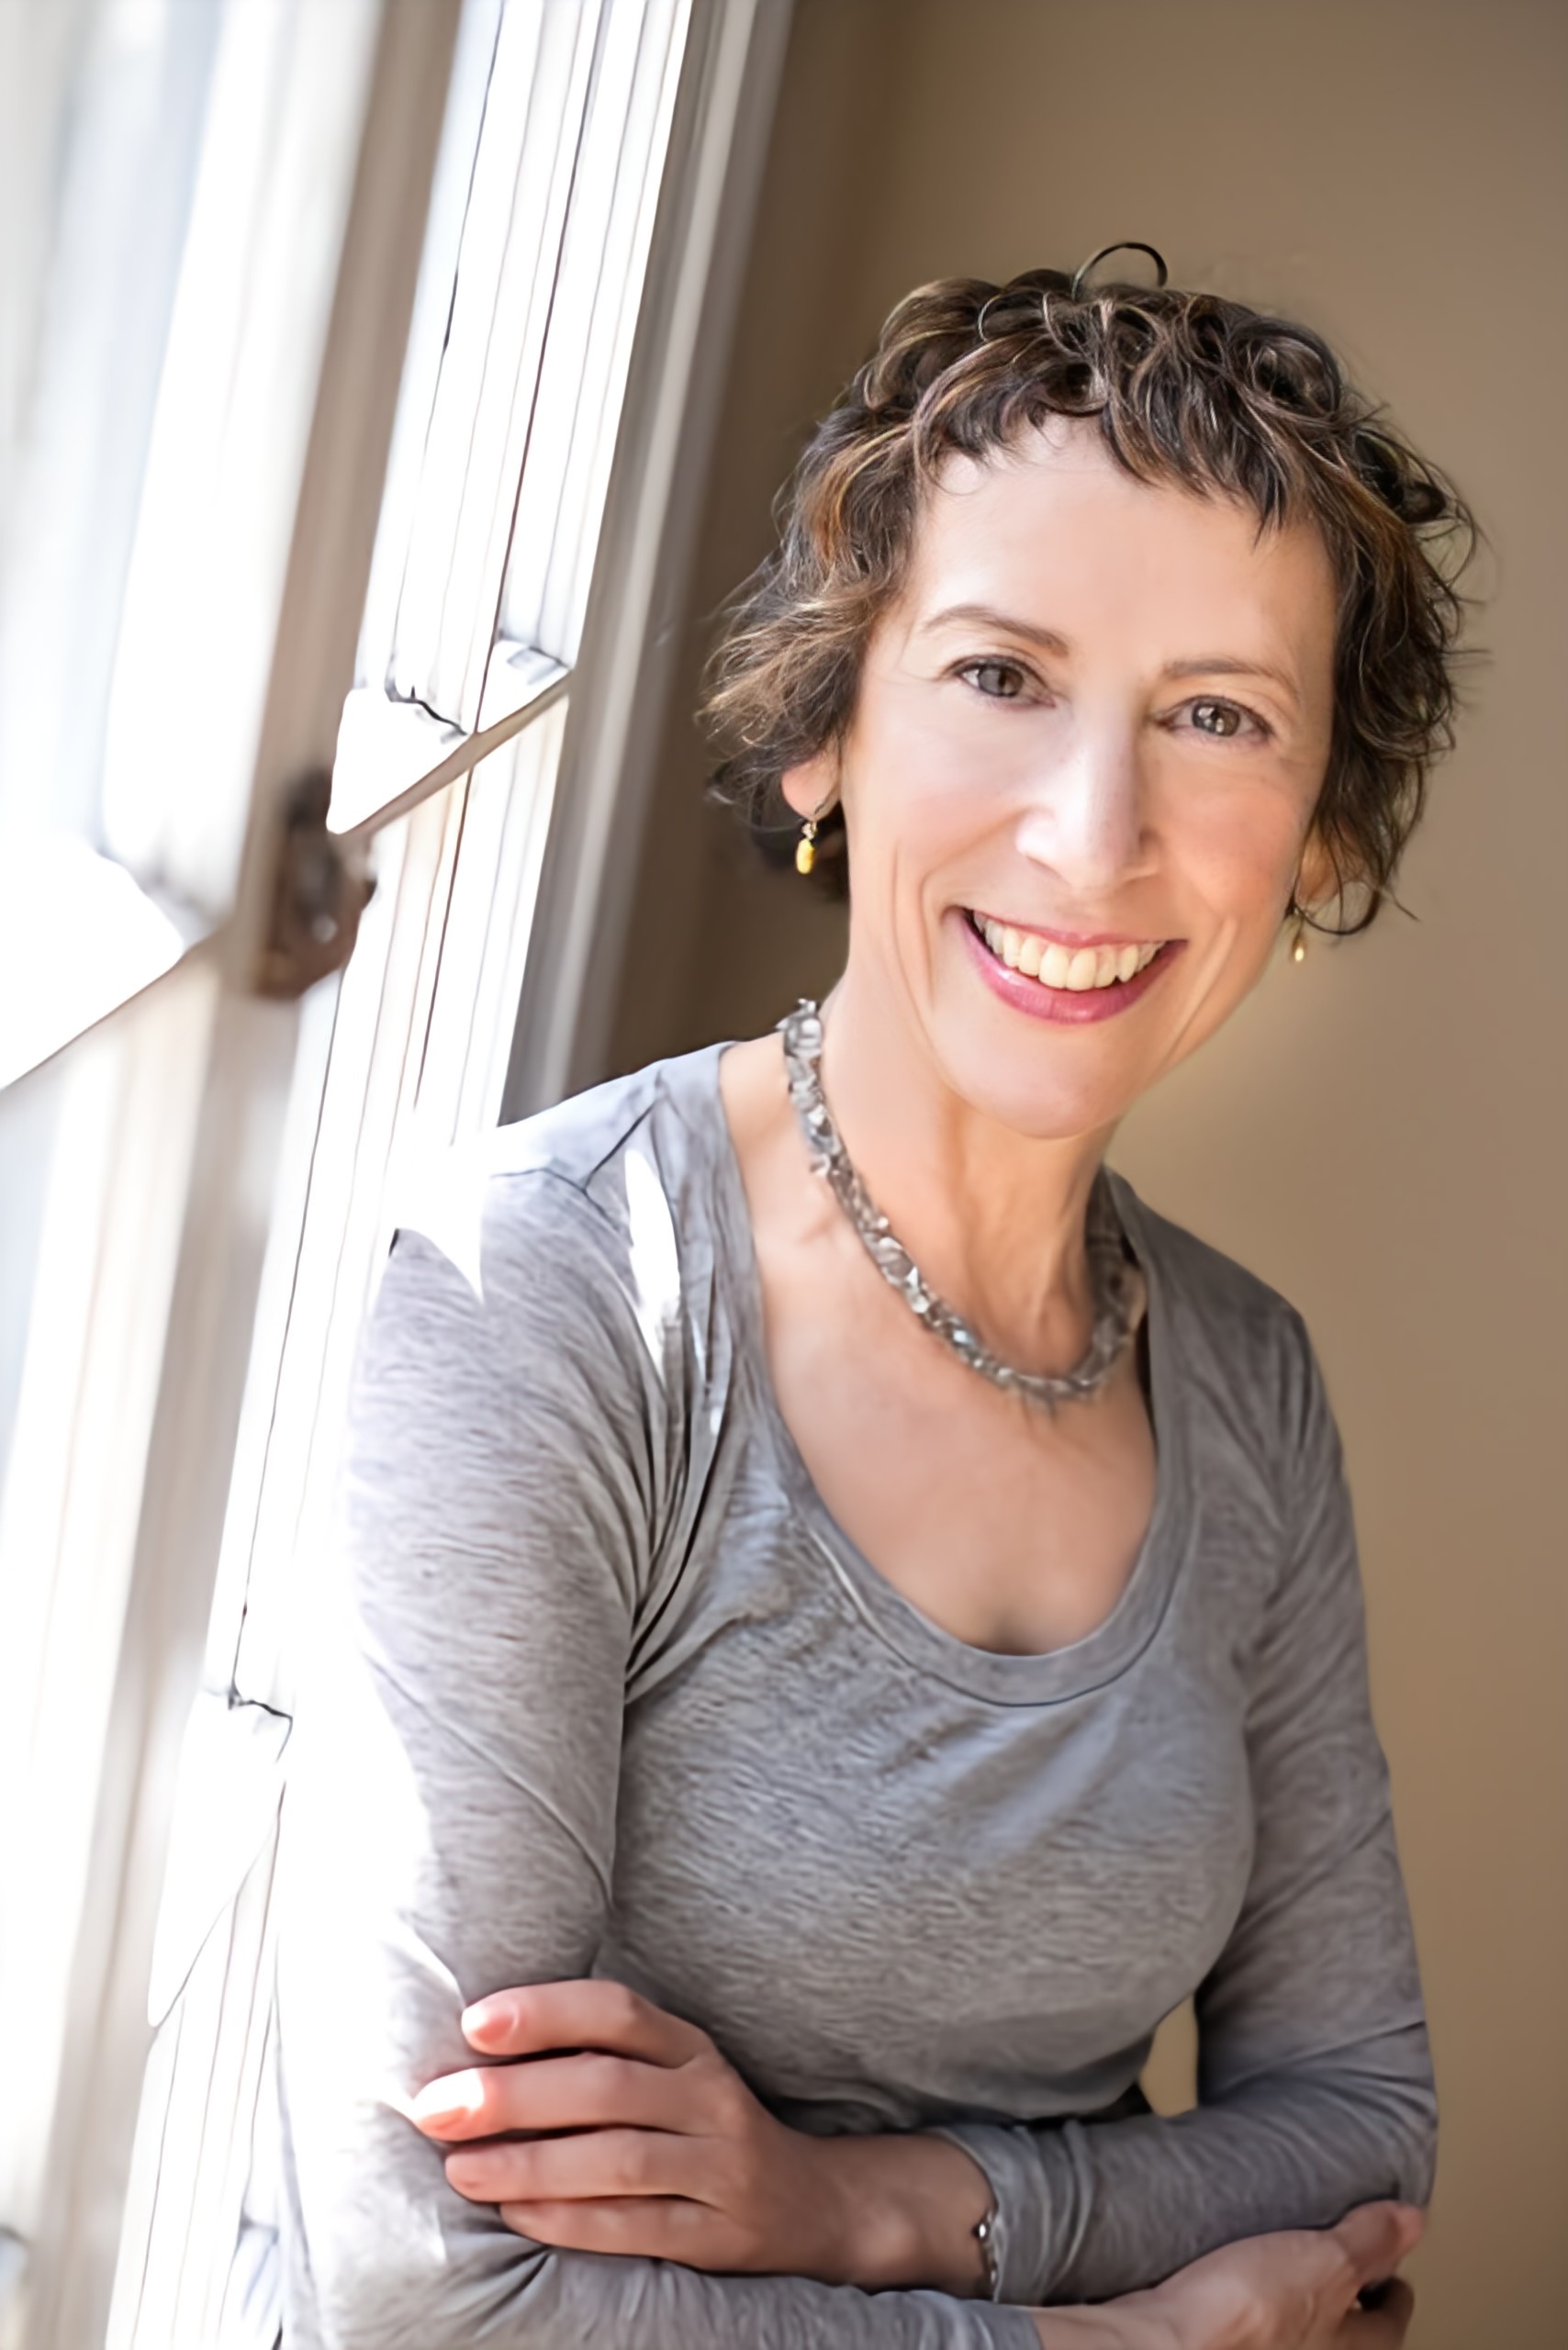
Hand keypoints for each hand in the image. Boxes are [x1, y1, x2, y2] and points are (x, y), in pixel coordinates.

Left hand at [407, 1978, 989, 2291]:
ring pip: (617, 2159)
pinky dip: (569, 2220)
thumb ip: (596, 2057)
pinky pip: (634, 2226)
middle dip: (514, 2095)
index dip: (546, 2011)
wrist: (810, 2204)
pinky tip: (516, 2216)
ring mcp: (719, 2165)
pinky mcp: (715, 2234)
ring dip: (531, 2164)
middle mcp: (709, 2096)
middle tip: (438, 2107)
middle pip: (607, 2085)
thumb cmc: (700, 2128)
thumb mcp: (669, 2075)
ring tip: (462, 2169)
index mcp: (690, 2046)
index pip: (618, 2012)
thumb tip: (475, 2054)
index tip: (473, 2023)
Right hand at [1033, 2204, 1422, 2349]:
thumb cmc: (1252, 2320)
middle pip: (1344, 2331)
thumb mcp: (1326, 2262)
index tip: (1393, 2267)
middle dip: (1346, 2297)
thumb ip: (1368, 2242)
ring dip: (1297, 2297)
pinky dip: (1253, 2296)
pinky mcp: (1220, 2339)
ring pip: (1297, 2327)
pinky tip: (1234, 2269)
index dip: (1393, 2288)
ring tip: (1286, 2257)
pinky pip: (1252, 2319)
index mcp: (1350, 2349)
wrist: (1171, 2340)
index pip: (1389, 2323)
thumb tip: (1412, 2221)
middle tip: (1343, 2259)